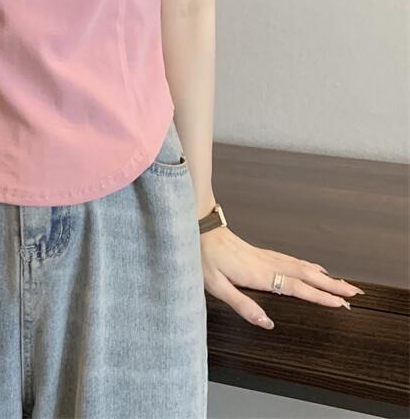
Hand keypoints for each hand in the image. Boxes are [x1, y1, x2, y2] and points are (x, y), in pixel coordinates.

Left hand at [200, 226, 364, 329]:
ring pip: (301, 265)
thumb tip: (266, 323)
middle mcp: (266, 263)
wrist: (198, 228)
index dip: (319, 296)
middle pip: (306, 274)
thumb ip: (242, 305)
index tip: (340, 303)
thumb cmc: (204, 257)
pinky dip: (308, 264)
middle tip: (354, 293)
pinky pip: (291, 259)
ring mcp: (265, 256)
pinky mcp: (261, 252)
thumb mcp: (217, 287)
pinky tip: (314, 267)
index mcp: (258, 275)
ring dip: (323, 275)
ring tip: (342, 283)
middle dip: (331, 285)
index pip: (295, 287)